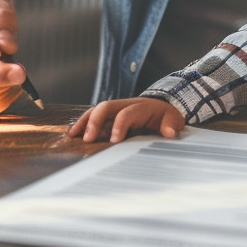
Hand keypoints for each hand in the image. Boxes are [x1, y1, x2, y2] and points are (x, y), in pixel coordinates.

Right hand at [68, 98, 184, 142]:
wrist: (163, 106)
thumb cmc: (167, 116)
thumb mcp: (174, 120)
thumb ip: (171, 125)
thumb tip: (170, 132)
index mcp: (141, 107)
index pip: (127, 114)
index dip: (119, 126)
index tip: (113, 141)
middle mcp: (125, 104)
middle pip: (106, 107)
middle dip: (94, 121)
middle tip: (88, 139)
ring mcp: (116, 108)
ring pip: (96, 110)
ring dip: (84, 122)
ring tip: (73, 136)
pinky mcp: (110, 115)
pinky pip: (94, 116)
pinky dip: (83, 123)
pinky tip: (74, 134)